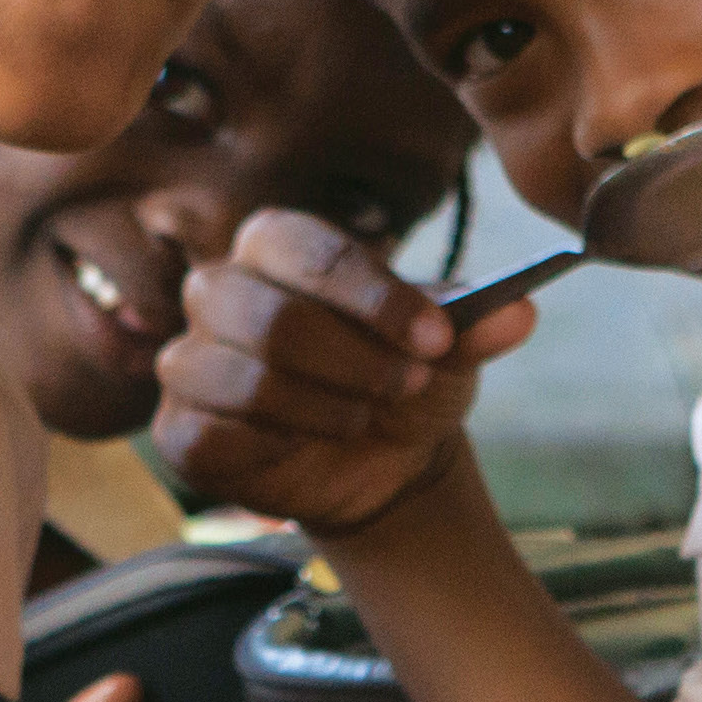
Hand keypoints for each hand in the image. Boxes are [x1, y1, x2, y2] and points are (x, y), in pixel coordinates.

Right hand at [151, 207, 534, 539]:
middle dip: (355, 362)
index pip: (312, 252)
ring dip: (326, 408)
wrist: (382, 457)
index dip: (377, 299)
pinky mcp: (180, 429)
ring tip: (365, 416)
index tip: (436, 339)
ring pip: (247, 382)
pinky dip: (276, 447)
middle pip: (275, 320)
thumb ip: (473, 324)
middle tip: (409, 384)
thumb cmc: (403, 374)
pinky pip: (214, 436)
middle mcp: (219, 289)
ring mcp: (190, 360)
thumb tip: (521, 312)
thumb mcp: (446, 345)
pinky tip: (307, 447)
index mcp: (275, 243)